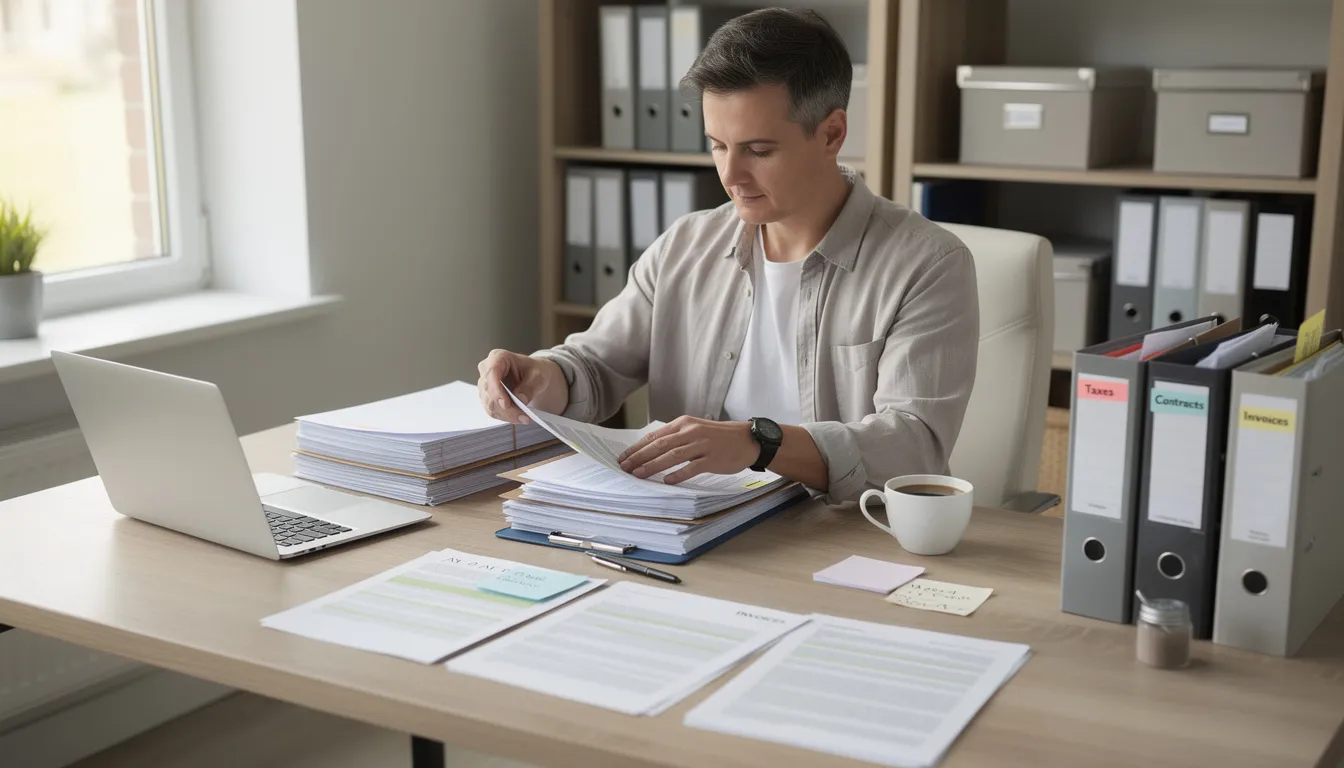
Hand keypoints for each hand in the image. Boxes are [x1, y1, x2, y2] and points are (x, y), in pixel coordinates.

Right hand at [476, 350, 564, 424]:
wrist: (533, 377)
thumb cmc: (534, 371)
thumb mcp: (538, 376)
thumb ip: (529, 387)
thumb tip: (520, 400)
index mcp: (498, 357)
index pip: (491, 372)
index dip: (496, 389)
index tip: (506, 403)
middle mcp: (487, 370)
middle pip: (489, 392)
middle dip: (506, 407)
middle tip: (524, 416)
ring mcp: (485, 384)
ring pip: (489, 404)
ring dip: (507, 414)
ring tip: (524, 418)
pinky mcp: (487, 397)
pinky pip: (492, 410)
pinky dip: (505, 417)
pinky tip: (517, 417)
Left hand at [617, 416, 758, 483]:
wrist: (747, 440)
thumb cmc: (718, 436)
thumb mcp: (694, 429)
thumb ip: (675, 437)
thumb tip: (650, 449)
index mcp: (683, 423)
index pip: (655, 436)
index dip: (637, 447)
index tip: (623, 457)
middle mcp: (691, 432)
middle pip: (660, 445)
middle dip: (639, 457)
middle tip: (625, 467)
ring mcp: (702, 445)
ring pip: (672, 455)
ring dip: (653, 466)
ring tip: (639, 474)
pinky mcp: (712, 459)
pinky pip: (692, 468)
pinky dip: (678, 474)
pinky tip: (666, 481)